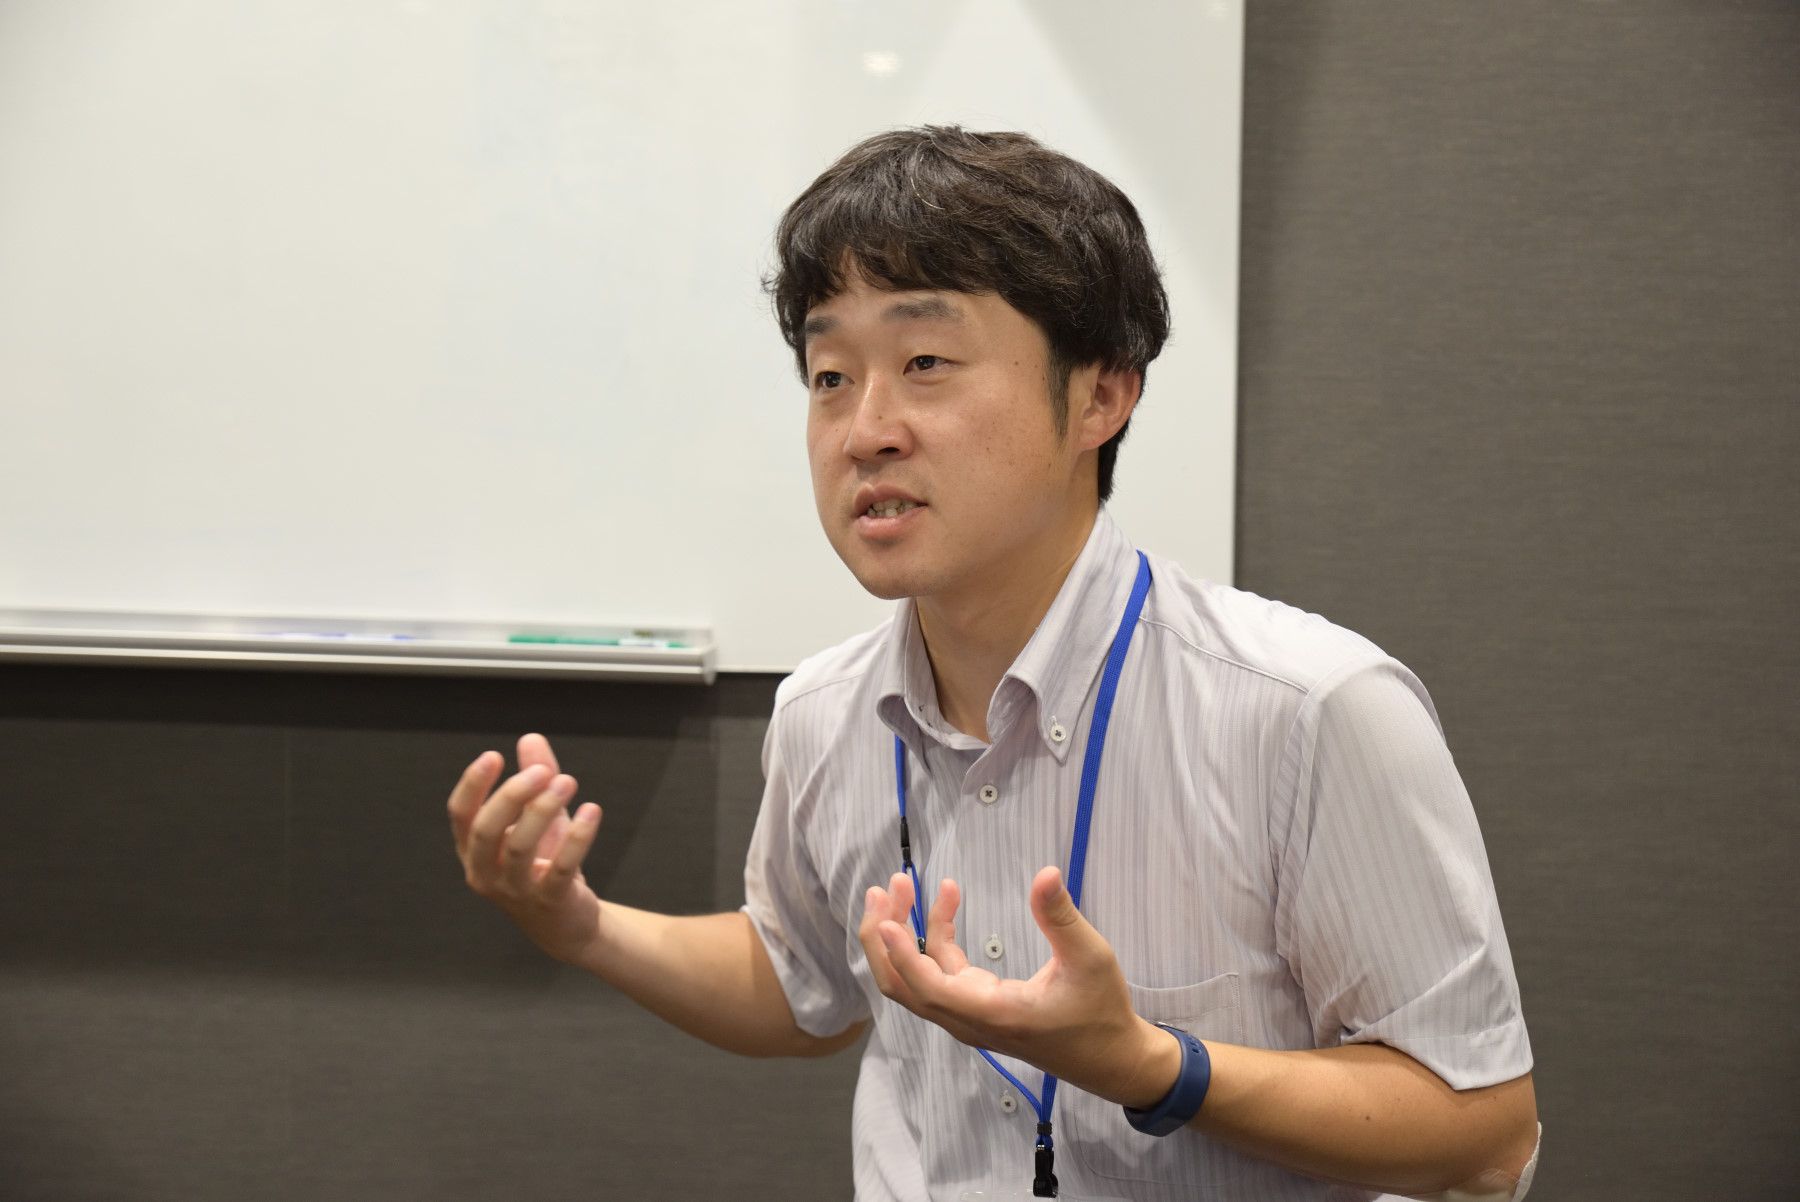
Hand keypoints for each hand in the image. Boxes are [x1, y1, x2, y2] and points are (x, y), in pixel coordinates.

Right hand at [447, 732, 603, 964]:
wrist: (566, 923)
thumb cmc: (544, 864)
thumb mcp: (538, 818)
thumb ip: (535, 778)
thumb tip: (531, 737)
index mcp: (474, 850)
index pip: (461, 815)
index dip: (473, 785)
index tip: (494, 756)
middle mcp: (486, 872)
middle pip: (486, 831)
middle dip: (512, 795)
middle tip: (542, 770)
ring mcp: (516, 891)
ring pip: (521, 849)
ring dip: (543, 810)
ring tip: (568, 781)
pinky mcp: (550, 902)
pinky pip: (560, 869)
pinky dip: (577, 839)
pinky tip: (593, 810)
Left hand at [858, 866, 1174, 1106]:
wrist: (1111, 1059)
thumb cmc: (1101, 1012)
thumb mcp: (1090, 958)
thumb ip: (1061, 917)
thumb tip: (1045, 873)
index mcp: (992, 1013)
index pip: (928, 988)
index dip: (902, 955)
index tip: (887, 917)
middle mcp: (970, 1020)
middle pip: (902, 986)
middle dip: (883, 938)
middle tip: (884, 888)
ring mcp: (969, 1015)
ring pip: (915, 980)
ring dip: (901, 934)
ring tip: (901, 885)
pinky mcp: (976, 1006)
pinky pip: (940, 973)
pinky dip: (935, 937)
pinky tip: (948, 897)